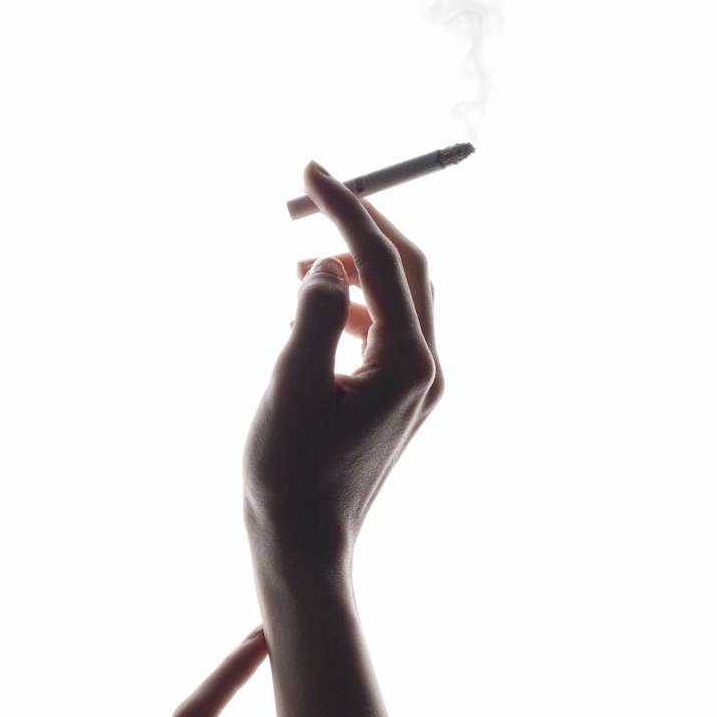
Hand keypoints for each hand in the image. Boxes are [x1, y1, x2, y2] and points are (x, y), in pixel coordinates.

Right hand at [243, 161, 442, 562]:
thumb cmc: (290, 476)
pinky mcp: (400, 400)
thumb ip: (315, 313)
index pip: (383, 261)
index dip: (347, 209)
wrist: (304, 545)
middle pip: (409, 269)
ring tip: (300, 255)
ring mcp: (418, 387)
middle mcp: (427, 370)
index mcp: (408, 364)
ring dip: (356, 265)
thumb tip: (327, 265)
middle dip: (362, 225)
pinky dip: (353, 304)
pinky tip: (312, 311)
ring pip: (398, 297)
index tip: (311, 170)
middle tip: (312, 193)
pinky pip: (385, 329)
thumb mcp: (292, 387)